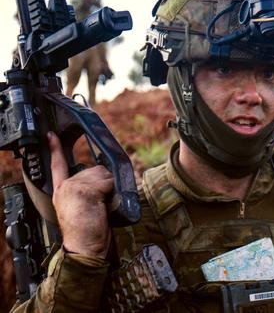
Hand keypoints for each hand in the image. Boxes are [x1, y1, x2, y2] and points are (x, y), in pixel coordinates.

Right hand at [49, 132, 111, 257]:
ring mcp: (73, 187)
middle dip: (104, 184)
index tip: (51, 136)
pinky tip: (103, 206)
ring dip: (109, 188)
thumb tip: (103, 179)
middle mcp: (65, 187)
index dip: (55, 149)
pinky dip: (111, 192)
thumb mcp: (82, 207)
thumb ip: (86, 191)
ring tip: (100, 207)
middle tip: (99, 205)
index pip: (57, 165)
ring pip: (104, 174)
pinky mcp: (84, 190)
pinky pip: (108, 182)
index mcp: (61, 191)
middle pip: (95, 169)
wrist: (83, 248)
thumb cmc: (87, 233)